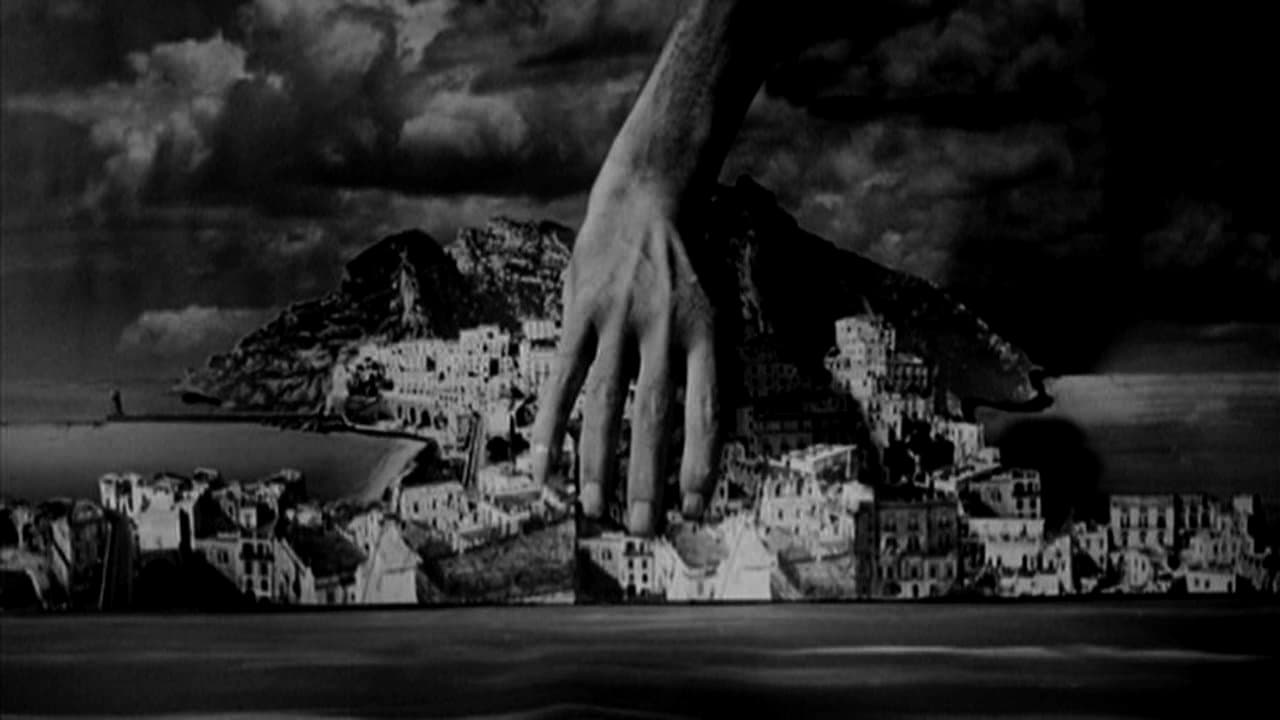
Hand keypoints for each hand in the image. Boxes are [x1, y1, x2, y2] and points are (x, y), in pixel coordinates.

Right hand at [531, 175, 719, 536]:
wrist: (646, 201)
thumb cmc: (684, 270)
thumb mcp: (712, 312)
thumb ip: (706, 369)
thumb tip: (708, 440)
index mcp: (706, 334)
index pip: (705, 410)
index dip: (700, 462)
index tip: (694, 506)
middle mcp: (663, 329)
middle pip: (654, 416)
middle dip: (648, 478)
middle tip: (643, 528)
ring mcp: (618, 319)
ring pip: (606, 402)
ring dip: (598, 461)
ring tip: (595, 508)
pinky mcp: (581, 312)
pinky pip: (563, 377)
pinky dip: (552, 424)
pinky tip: (545, 465)